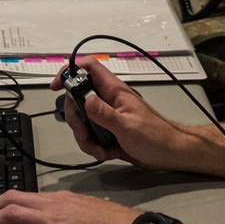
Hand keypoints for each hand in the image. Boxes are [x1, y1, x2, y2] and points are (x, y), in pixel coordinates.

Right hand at [51, 58, 200, 169]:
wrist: (168, 154)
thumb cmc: (154, 136)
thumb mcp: (127, 126)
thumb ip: (105, 114)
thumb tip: (85, 100)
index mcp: (114, 91)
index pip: (90, 68)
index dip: (71, 70)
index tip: (57, 86)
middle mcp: (108, 100)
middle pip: (77, 99)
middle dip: (76, 119)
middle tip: (84, 133)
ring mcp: (107, 116)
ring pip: (82, 120)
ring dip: (85, 138)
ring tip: (99, 150)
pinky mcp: (107, 132)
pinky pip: (90, 135)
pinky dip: (92, 146)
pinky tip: (105, 153)